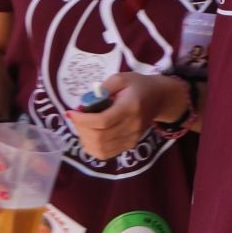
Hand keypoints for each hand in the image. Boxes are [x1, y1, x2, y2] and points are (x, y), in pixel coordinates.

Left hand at [66, 73, 187, 160]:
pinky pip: (106, 153)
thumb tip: (84, 104)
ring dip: (85, 139)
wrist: (159, 98)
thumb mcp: (120, 78)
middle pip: (100, 137)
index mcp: (130, 107)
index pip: (103, 121)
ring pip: (101, 149)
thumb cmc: (138, 86)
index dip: (83, 120)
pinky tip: (90, 136)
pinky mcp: (130, 145)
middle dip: (81, 129)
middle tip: (77, 118)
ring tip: (83, 126)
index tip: (72, 112)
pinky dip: (92, 147)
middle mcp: (132, 126)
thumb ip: (102, 89)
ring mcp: (132, 138)